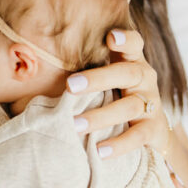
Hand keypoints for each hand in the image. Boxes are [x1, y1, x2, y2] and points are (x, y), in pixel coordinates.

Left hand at [66, 29, 170, 159]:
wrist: (154, 132)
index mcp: (132, 63)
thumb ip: (84, 70)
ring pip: (128, 107)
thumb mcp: (108, 80)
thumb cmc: (119, 97)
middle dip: (98, 79)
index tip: (110, 36)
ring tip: (75, 125)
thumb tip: (32, 67)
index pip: (134, 44)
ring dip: (100, 116)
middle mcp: (144, 80)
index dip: (125, 39)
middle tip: (70, 85)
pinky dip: (119, 145)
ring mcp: (151, 105)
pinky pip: (138, 136)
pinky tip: (99, 151)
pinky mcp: (154, 130)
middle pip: (126, 74)